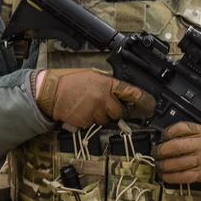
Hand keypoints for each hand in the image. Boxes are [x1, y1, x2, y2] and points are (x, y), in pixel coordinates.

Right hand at [35, 68, 155, 128]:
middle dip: (114, 111)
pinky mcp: (84, 122)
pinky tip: (81, 112)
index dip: (143, 100)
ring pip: (106, 120)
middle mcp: (103, 98)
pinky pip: (93, 125)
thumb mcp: (93, 76)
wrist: (49, 92)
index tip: (151, 105)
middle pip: (119, 112)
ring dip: (101, 116)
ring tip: (88, 106)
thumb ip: (108, 85)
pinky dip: (89, 121)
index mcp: (107, 84)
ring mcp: (94, 111)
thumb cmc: (69, 81)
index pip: (131, 92)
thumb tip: (119, 93)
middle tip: (104, 105)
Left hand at [154, 122, 200, 184]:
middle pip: (175, 146)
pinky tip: (165, 175)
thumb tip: (165, 137)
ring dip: (162, 165)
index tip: (162, 137)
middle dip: (160, 150)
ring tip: (159, 165)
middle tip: (156, 152)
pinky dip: (170, 177)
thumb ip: (190, 132)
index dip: (168, 132)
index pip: (181, 128)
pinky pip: (182, 177)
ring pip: (176, 163)